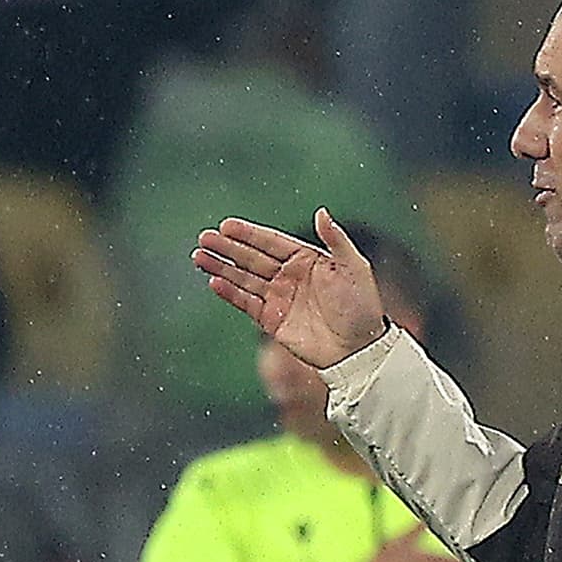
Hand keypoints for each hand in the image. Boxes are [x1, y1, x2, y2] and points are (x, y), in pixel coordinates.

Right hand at [191, 210, 388, 369]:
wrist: (358, 349)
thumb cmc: (361, 306)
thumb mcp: (354, 267)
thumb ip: (336, 239)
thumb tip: (320, 212)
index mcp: (307, 259)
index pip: (271, 242)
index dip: (248, 234)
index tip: (226, 225)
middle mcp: (289, 276)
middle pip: (251, 258)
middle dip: (227, 248)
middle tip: (204, 238)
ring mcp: (278, 298)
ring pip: (243, 278)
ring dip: (221, 268)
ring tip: (199, 256)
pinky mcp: (271, 321)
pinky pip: (246, 303)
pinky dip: (230, 293)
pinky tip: (214, 282)